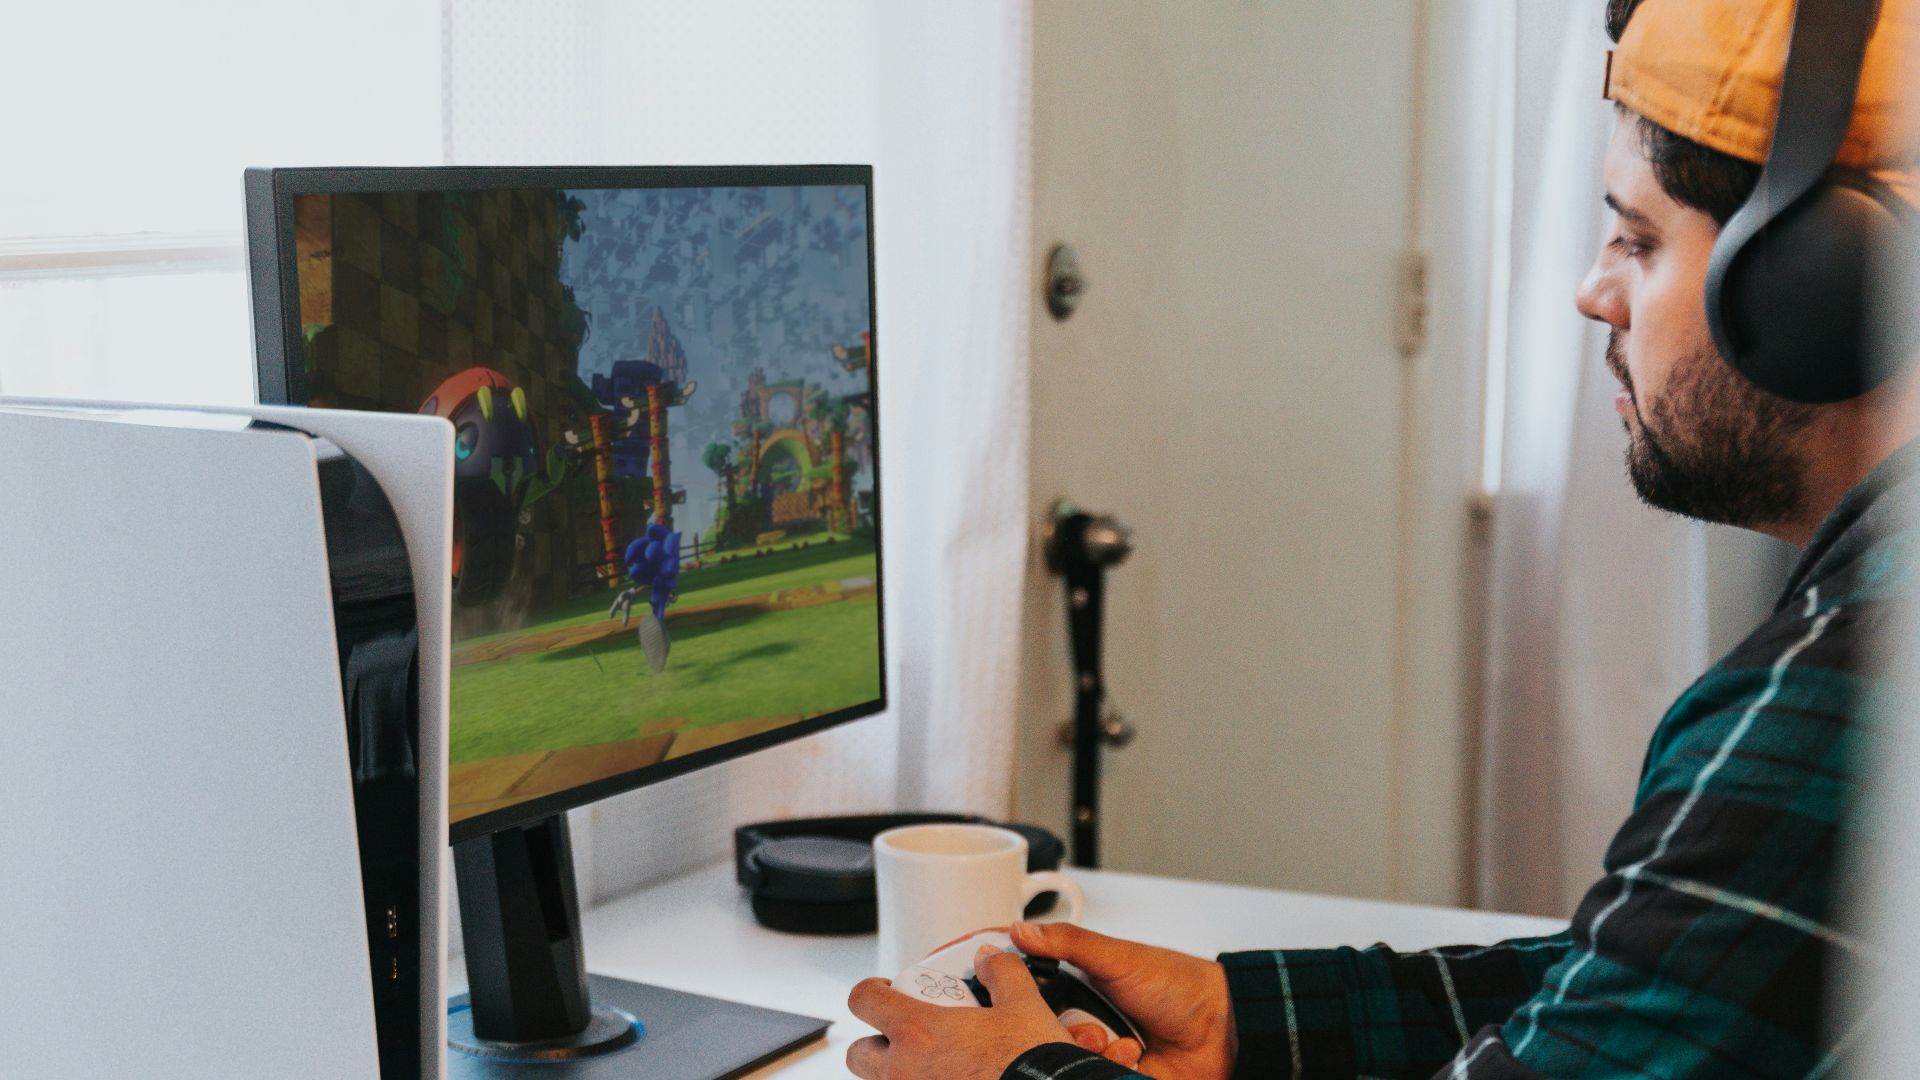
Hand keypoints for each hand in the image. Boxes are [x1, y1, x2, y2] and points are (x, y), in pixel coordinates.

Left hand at [846, 945, 1079, 1079]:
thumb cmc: (1033, 1064)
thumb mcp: (1023, 1006)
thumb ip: (1002, 973)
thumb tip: (990, 959)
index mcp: (918, 1033)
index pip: (864, 1000)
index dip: (871, 991)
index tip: (884, 991)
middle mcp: (905, 1072)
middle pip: (859, 1054)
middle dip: (876, 1042)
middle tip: (905, 1036)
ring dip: (898, 1071)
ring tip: (934, 1064)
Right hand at [1010, 921, 1236, 1079]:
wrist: (1220, 1030)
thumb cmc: (1178, 986)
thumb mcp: (1118, 957)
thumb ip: (1068, 943)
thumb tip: (1022, 930)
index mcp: (1082, 987)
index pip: (1036, 994)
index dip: (1024, 997)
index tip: (1013, 994)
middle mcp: (1087, 1021)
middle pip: (1043, 1031)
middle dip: (1058, 1029)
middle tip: (1085, 1022)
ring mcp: (1100, 1052)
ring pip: (1064, 1058)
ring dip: (1088, 1050)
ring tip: (1114, 1041)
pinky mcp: (1112, 1076)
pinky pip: (1088, 1077)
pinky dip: (1108, 1069)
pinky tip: (1130, 1057)